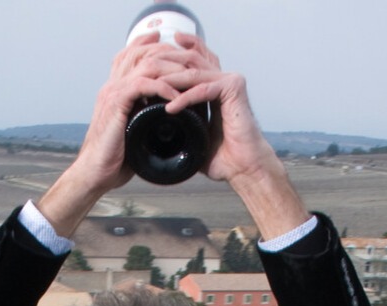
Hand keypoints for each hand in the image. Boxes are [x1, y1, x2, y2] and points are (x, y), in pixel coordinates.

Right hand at [39, 34, 209, 234]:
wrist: (95, 173)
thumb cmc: (113, 159)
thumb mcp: (133, 133)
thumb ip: (145, 119)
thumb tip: (167, 123)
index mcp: (115, 89)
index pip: (132, 54)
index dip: (152, 45)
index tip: (175, 48)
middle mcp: (112, 85)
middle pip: (141, 51)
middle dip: (169, 53)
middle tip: (191, 61)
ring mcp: (113, 92)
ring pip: (146, 63)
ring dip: (172, 69)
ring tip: (191, 78)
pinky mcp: (116, 103)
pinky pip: (143, 84)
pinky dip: (163, 88)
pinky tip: (177, 97)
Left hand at [163, 35, 309, 236]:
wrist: (243, 168)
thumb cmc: (223, 157)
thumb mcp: (194, 136)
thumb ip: (180, 126)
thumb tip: (156, 131)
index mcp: (214, 85)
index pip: (191, 62)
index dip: (171, 56)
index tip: (148, 60)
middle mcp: (223, 78)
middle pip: (190, 61)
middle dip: (165, 63)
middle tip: (142, 69)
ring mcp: (230, 80)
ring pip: (193, 73)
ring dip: (169, 81)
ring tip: (149, 88)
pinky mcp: (234, 87)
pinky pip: (203, 89)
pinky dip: (184, 98)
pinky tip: (169, 107)